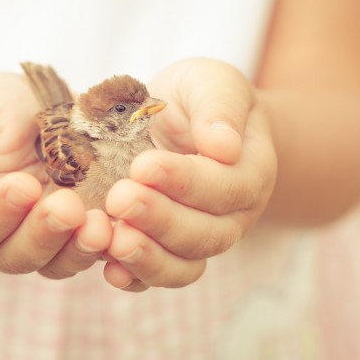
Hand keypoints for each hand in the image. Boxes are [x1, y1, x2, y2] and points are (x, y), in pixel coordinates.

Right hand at [0, 72, 111, 277]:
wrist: (39, 109)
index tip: (22, 186)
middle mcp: (5, 236)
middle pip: (17, 255)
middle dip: (43, 234)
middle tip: (68, 207)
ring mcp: (49, 238)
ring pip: (59, 262)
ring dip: (79, 247)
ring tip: (100, 224)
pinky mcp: (85, 231)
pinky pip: (98, 251)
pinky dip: (112, 245)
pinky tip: (126, 227)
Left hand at [103, 58, 276, 290]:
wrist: (186, 120)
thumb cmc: (201, 98)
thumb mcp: (214, 83)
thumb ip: (221, 108)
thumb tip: (224, 147)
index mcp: (249, 172)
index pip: (225, 187)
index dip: (185, 181)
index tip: (143, 165)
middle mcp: (231, 215)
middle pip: (205, 234)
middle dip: (161, 219)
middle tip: (120, 199)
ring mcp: (200, 238)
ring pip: (184, 265)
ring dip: (148, 257)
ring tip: (113, 241)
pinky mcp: (168, 249)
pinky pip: (159, 274)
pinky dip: (135, 277)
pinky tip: (110, 269)